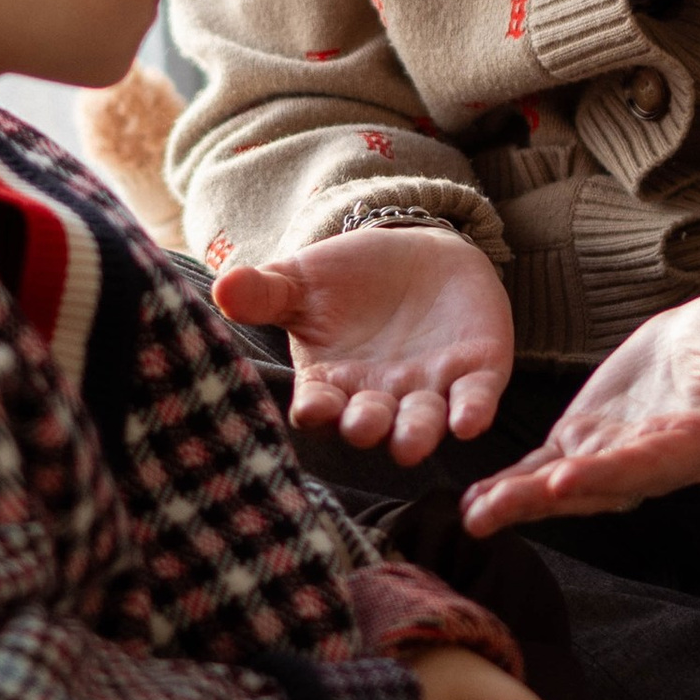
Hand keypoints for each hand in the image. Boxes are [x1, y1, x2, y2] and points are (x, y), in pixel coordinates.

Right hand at [214, 225, 514, 461]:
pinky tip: (469, 420)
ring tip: (411, 445)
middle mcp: (379, 398)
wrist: (418, 254)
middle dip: (368, 426)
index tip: (311, 408)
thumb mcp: (301, 280)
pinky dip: (472, 410)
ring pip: (422, 422)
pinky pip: (474, 399)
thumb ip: (265, 292)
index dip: (316, 409)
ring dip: (418, 433)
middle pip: (371, 422)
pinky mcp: (476, 375)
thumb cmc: (348, 279)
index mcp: (332, 383)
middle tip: (363, 428)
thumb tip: (222, 287)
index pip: (319, 405)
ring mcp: (428, 391)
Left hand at [458, 287, 699, 537]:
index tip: (564, 478)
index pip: (648, 463)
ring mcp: (618, 453)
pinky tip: (478, 499)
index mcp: (697, 443)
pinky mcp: (592, 437)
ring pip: (565, 482)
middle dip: (544, 499)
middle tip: (493, 512)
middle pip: (597, 485)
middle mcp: (653, 462)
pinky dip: (516, 480)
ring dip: (520, 499)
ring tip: (472, 515)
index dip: (607, 472)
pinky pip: (550, 464)